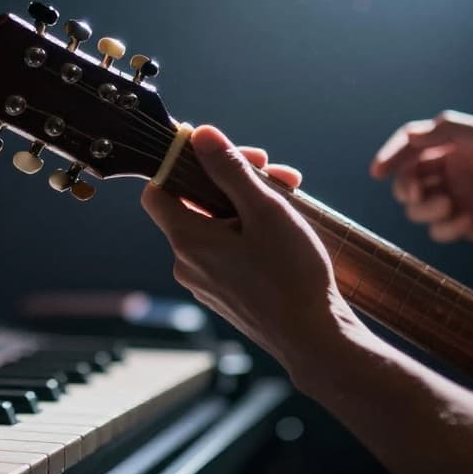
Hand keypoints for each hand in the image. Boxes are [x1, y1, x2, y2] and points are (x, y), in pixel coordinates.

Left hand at [141, 125, 363, 372]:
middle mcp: (187, 264)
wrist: (314, 338)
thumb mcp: (265, 210)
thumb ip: (230, 170)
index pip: (157, 191)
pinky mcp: (227, 295)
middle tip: (275, 172)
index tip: (219, 153)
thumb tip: (201, 135)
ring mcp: (206, 283)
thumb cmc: (292, 275)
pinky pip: (228, 251)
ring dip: (249, 205)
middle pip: (195, 205)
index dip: (182, 165)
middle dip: (234, 180)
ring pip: (217, 227)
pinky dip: (250, 232)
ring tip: (291, 198)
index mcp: (187, 241)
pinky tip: (285, 229)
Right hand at [369, 110, 472, 254]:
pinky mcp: (463, 225)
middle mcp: (452, 169)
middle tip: (419, 193)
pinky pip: (436, 230)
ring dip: (426, 209)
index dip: (391, 155)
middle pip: (406, 177)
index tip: (377, 172)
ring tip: (451, 209)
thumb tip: (409, 134)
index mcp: (456, 144)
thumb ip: (449, 131)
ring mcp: (457, 197)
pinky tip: (471, 222)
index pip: (412, 144)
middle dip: (406, 186)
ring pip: (416, 206)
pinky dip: (447, 227)